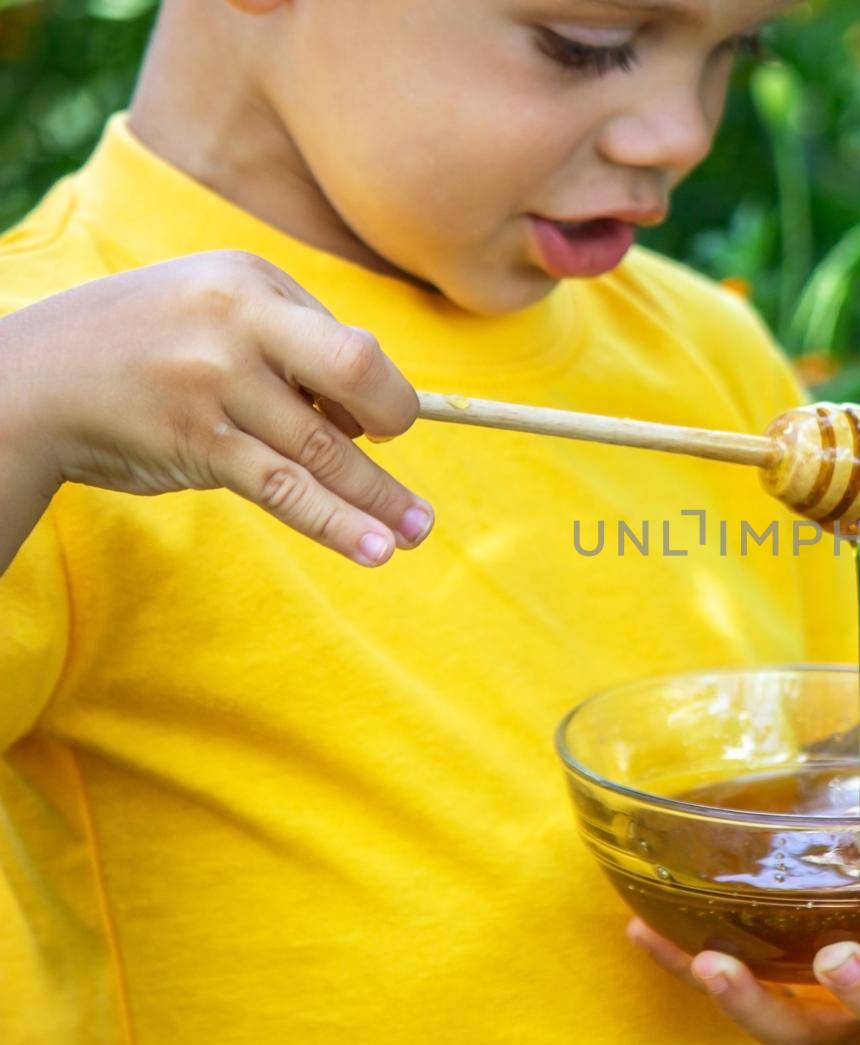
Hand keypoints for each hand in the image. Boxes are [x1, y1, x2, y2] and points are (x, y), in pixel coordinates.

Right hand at [0, 251, 428, 569]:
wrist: (28, 382)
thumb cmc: (140, 350)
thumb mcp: (208, 309)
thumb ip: (283, 344)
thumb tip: (369, 413)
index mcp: (249, 278)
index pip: (344, 338)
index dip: (371, 388)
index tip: (371, 423)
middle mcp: (237, 320)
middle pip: (356, 368)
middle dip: (397, 418)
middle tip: (401, 453)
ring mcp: (215, 381)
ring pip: (324, 447)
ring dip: (379, 497)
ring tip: (417, 531)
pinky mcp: (196, 440)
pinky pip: (284, 487)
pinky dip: (336, 521)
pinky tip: (376, 548)